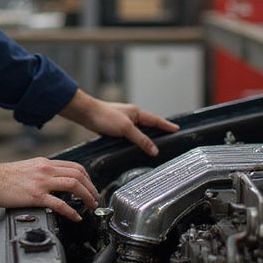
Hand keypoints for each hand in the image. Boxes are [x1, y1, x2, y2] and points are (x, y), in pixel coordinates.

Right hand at [0, 156, 99, 222]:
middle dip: (92, 188)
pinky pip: (60, 204)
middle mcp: (46, 170)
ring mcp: (41, 182)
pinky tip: (75, 217)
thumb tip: (53, 181)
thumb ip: (42, 173)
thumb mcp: (27, 168)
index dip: (87, 178)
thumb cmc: (2, 177)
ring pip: (74, 185)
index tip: (91, 188)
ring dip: (87, 197)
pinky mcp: (35, 195)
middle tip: (95, 199)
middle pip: (79, 175)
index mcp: (44, 163)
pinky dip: (71, 211)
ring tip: (91, 207)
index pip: (74, 166)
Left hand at [59, 89, 178, 157]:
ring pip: (139, 130)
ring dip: (146, 136)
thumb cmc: (104, 117)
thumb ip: (141, 139)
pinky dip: (135, 139)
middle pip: (149, 125)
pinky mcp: (115, 127)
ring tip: (155, 144)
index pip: (156, 120)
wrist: (86, 114)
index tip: (177, 128)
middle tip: (169, 137)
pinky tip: (135, 146)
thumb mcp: (125, 129)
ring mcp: (123, 121)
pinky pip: (130, 134)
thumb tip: (154, 150)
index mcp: (136, 112)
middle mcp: (131, 115)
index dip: (167, 125)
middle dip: (159, 130)